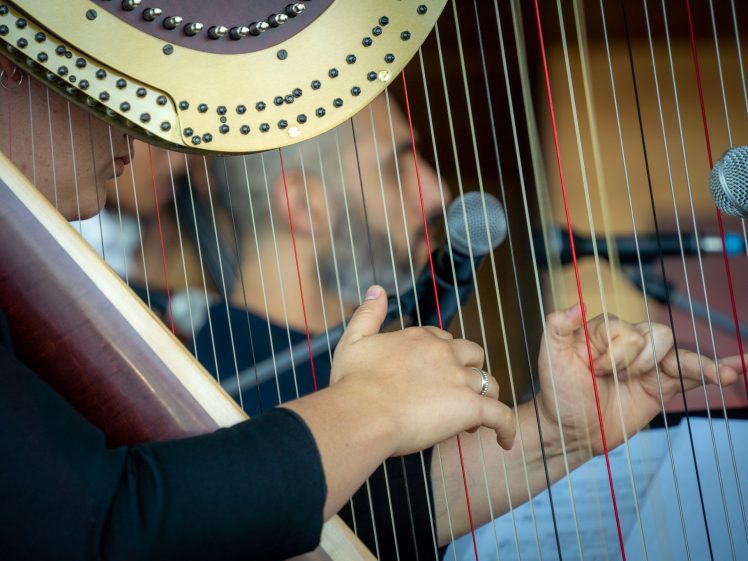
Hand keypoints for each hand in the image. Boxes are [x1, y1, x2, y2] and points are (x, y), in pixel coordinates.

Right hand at [330, 285, 515, 455]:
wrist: (359, 415)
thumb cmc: (352, 384)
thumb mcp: (354, 340)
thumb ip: (368, 313)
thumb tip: (377, 289)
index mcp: (420, 338)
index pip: (443, 340)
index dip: (442, 357)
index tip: (434, 376)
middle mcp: (443, 353)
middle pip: (472, 355)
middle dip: (469, 371)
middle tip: (456, 394)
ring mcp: (458, 379)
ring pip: (488, 383)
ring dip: (485, 397)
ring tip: (473, 419)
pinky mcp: (469, 407)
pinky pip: (500, 416)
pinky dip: (506, 428)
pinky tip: (504, 441)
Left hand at [537, 304, 743, 455]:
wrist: (570, 430)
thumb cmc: (557, 391)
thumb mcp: (550, 356)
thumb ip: (557, 326)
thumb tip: (576, 304)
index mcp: (605, 330)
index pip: (629, 330)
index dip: (614, 354)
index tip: (593, 370)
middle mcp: (630, 342)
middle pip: (657, 336)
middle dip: (638, 361)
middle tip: (611, 380)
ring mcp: (648, 364)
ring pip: (679, 352)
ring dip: (699, 363)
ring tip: (721, 375)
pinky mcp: (662, 386)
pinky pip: (693, 374)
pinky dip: (717, 369)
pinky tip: (737, 368)